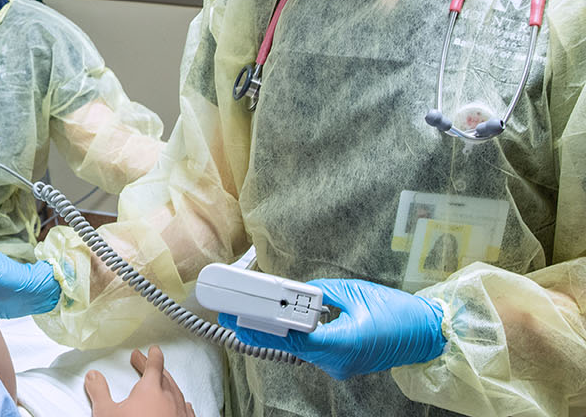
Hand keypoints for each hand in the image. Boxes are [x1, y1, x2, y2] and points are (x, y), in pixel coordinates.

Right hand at [85, 346, 195, 416]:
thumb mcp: (106, 413)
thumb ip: (99, 391)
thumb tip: (93, 376)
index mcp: (151, 389)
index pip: (154, 366)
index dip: (151, 356)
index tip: (152, 350)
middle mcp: (170, 398)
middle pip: (165, 376)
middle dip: (154, 368)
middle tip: (144, 362)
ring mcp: (181, 413)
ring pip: (177, 392)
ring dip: (169, 384)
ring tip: (164, 381)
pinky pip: (187, 410)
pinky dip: (182, 403)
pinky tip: (184, 405)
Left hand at [219, 277, 444, 379]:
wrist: (427, 332)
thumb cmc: (396, 311)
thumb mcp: (353, 293)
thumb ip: (319, 294)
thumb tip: (294, 293)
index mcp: (341, 344)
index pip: (292, 338)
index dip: (262, 327)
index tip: (237, 318)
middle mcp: (337, 361)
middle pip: (290, 344)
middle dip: (261, 327)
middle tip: (231, 313)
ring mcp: (339, 365)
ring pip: (299, 347)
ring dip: (277, 330)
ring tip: (248, 314)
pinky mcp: (342, 363)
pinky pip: (312, 349)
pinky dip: (296, 335)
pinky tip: (278, 322)